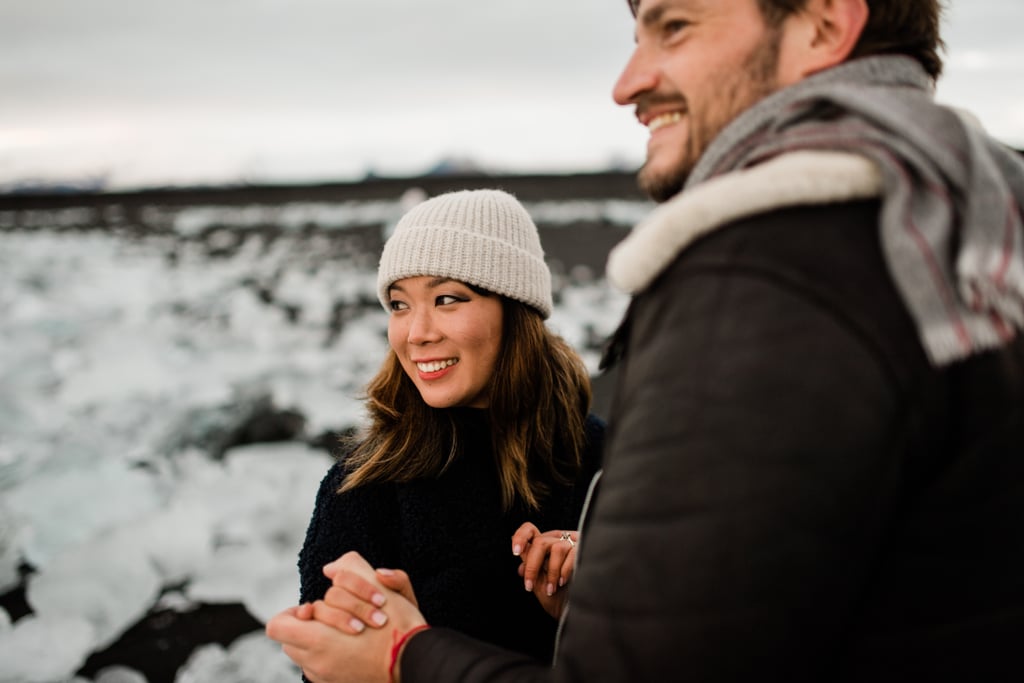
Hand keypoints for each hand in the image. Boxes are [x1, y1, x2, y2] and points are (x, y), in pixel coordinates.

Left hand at [266, 551, 427, 682]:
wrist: (418, 663)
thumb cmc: (398, 627)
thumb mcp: (377, 586)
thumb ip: (350, 567)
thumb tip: (331, 568)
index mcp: (318, 641)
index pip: (278, 626)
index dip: (292, 614)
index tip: (313, 609)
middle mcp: (316, 665)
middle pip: (291, 641)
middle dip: (308, 626)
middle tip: (333, 618)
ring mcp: (327, 679)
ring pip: (305, 656)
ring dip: (318, 641)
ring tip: (344, 634)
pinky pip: (321, 671)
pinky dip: (331, 658)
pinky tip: (353, 650)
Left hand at [511, 522, 578, 618]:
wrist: (575, 609)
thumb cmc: (556, 596)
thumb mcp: (538, 581)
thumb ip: (529, 566)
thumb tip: (519, 555)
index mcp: (542, 545)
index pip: (529, 530)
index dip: (521, 537)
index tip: (515, 552)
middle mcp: (556, 541)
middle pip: (540, 542)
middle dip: (532, 566)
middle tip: (529, 585)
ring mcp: (570, 545)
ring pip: (556, 548)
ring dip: (551, 572)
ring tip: (551, 588)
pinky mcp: (583, 551)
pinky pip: (571, 555)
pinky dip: (564, 571)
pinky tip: (562, 582)